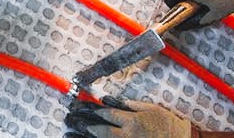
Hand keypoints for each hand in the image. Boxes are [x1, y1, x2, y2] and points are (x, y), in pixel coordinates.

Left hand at [65, 96, 193, 137]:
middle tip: (68, 119)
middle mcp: (128, 135)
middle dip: (82, 123)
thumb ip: (126, 104)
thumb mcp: (148, 108)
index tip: (76, 107)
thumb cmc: (166, 123)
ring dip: (83, 136)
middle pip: (100, 130)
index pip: (106, 114)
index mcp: (133, 121)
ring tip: (68, 132)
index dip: (89, 110)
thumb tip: (107, 99)